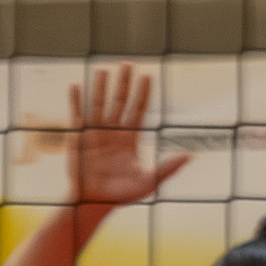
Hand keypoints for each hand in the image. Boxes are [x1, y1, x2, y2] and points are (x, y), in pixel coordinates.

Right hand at [68, 65, 189, 211]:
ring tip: (104, 70)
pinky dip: (76, 101)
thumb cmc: (122, 195)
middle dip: (125, 83)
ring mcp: (96, 133)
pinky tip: (77, 85)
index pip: (138, 110)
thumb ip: (168, 168)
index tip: (148, 76)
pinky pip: (78, 114)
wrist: (95, 202)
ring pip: (100, 103)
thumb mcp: (150, 182)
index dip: (144, 93)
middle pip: (121, 101)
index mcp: (131, 140)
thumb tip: (189, 156)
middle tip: (128, 64)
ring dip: (101, 86)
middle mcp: (114, 132)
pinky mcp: (79, 137)